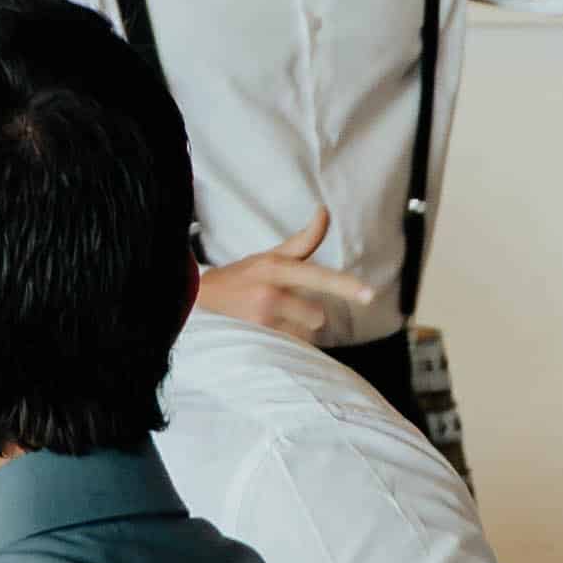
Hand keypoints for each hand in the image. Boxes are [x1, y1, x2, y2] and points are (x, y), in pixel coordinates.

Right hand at [190, 216, 367, 342]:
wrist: (193, 301)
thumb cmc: (238, 279)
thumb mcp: (268, 257)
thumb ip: (301, 241)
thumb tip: (324, 211)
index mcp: (276, 268)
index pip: (316, 274)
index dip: (344, 285)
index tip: (369, 295)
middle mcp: (269, 293)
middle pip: (317, 316)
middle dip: (306, 317)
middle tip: (283, 311)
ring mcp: (261, 320)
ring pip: (303, 336)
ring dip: (294, 334)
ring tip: (270, 324)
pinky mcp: (254, 341)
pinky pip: (288, 350)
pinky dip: (283, 347)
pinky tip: (265, 337)